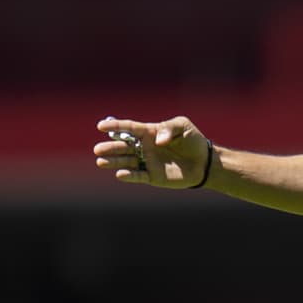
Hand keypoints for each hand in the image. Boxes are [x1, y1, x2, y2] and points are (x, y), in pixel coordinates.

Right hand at [94, 115, 211, 188]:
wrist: (204, 162)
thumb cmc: (193, 140)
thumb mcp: (183, 126)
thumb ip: (169, 128)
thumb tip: (158, 141)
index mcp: (149, 132)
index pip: (128, 128)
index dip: (114, 126)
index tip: (100, 126)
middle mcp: (145, 147)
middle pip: (123, 146)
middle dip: (110, 148)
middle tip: (98, 150)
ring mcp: (148, 162)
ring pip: (126, 162)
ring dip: (114, 162)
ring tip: (101, 161)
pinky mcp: (153, 176)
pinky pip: (138, 176)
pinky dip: (129, 176)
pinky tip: (120, 174)